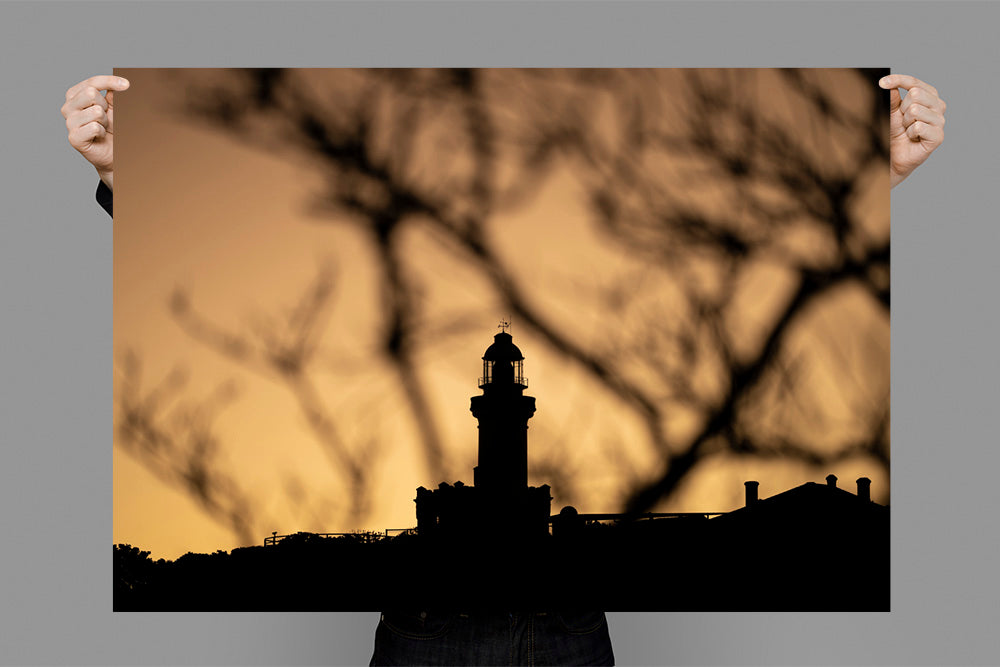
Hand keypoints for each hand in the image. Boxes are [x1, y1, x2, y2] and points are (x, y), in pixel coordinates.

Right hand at [62, 75, 129, 190]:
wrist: (113, 152)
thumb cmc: (112, 127)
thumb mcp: (114, 106)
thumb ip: (113, 92)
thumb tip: (122, 82)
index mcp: (75, 95)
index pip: (92, 82)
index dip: (110, 82)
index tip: (127, 84)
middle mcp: (68, 107)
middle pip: (90, 93)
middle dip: (105, 105)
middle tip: (105, 117)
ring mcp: (69, 122)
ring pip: (95, 111)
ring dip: (105, 121)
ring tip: (103, 128)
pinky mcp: (74, 138)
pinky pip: (95, 127)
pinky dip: (103, 132)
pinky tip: (99, 136)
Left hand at [879, 74, 945, 188]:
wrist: (894, 155)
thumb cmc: (895, 131)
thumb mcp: (891, 111)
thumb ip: (892, 97)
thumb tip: (889, 85)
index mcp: (929, 96)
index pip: (914, 83)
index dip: (898, 80)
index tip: (881, 83)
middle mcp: (938, 105)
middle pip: (915, 94)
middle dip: (902, 109)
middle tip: (903, 121)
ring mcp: (940, 121)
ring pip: (916, 110)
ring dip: (905, 123)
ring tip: (908, 130)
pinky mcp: (938, 136)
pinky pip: (919, 127)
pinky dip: (910, 133)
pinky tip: (913, 138)